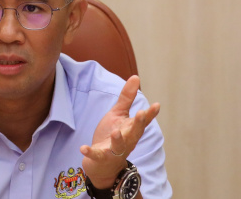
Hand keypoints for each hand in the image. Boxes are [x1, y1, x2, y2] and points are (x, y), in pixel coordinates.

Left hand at [79, 75, 159, 189]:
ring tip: (116, 131)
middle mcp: (126, 140)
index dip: (150, 114)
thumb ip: (127, 97)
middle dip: (138, 124)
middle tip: (141, 113)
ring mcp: (114, 150)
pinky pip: (97, 155)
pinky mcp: (101, 157)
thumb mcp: (119, 114)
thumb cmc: (113, 135)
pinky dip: (90, 152)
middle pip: (134, 132)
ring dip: (118, 139)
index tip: (156, 105)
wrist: (102, 164)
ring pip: (119, 145)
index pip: (142, 121)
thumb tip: (136, 77)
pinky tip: (83, 148)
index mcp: (131, 129)